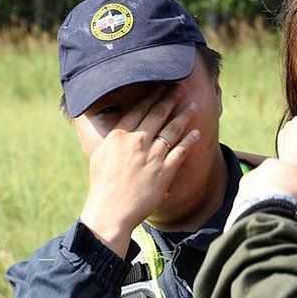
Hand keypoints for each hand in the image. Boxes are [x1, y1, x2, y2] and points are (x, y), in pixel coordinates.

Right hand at [80, 86, 199, 256]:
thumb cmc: (102, 185)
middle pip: (157, 114)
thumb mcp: (101, 154)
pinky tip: (196, 132)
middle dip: (170, 99)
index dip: (152, 96)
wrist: (111, 211)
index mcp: (119, 135)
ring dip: (184, 116)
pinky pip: (181, 151)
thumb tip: (121, 128)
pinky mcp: (164, 171)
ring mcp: (152, 156)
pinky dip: (189, 140)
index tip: (161, 86)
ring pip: (172, 129)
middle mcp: (137, 141)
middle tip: (180, 88)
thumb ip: (114, 139)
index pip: (139, 109)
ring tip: (193, 106)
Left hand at [236, 159, 296, 225]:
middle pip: (269, 183)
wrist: (271, 215)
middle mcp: (256, 172)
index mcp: (276, 163)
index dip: (295, 185)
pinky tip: (264, 227)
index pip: (286, 171)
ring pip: (256, 197)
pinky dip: (255, 217)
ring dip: (264, 206)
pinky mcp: (234, 206)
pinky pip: (248, 211)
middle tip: (287, 210)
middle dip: (277, 194)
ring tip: (275, 221)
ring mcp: (243, 189)